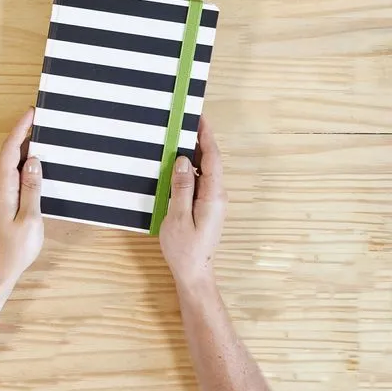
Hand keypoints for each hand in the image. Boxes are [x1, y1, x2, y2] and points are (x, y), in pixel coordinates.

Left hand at [0, 108, 43, 295]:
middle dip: (23, 131)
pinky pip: (16, 171)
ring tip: (42, 132)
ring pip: (13, 161)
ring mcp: (3, 191)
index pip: (10, 150)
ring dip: (26, 145)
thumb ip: (31, 188)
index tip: (31, 113)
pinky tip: (39, 160)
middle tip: (40, 116)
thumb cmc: (16, 248)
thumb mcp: (30, 218)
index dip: (20, 129)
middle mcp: (0, 185)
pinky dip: (26, 160)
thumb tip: (33, 161)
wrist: (1, 268)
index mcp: (4, 187)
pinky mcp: (7, 197)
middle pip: (10, 151)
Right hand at [160, 118, 226, 292]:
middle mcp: (216, 195)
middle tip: (182, 121)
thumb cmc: (184, 249)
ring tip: (176, 137)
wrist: (194, 274)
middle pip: (210, 160)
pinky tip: (175, 164)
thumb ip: (182, 188)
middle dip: (199, 139)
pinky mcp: (205, 205)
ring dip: (192, 152)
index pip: (213, 158)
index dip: (206, 136)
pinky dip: (189, 167)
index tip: (199, 117)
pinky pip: (199, 179)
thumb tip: (183, 160)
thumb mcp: (177, 217)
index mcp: (212, 196)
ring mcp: (212, 200)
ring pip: (204, 169)